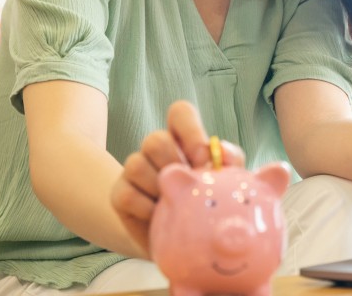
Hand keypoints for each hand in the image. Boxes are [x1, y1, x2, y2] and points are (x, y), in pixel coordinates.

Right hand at [109, 100, 244, 256]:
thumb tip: (221, 150)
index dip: (189, 128)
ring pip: (136, 164)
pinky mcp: (120, 194)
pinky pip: (126, 195)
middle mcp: (156, 150)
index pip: (180, 112)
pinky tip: (158, 217)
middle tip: (188, 185)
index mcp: (184, 140)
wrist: (181, 240)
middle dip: (174, 165)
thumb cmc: (206, 204)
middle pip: (155, 139)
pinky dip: (145, 209)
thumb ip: (230, 161)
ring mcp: (135, 170)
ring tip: (173, 203)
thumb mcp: (226, 182)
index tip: (201, 157)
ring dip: (158, 188)